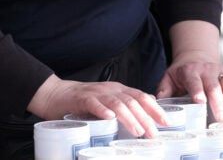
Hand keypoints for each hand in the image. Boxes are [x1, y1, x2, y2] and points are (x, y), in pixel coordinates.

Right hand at [28, 76, 166, 137]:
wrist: (55, 94)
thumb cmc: (82, 101)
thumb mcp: (107, 100)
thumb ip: (124, 104)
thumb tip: (145, 111)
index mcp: (118, 90)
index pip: (141, 96)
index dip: (155, 109)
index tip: (166, 122)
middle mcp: (110, 89)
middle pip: (132, 101)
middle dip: (146, 117)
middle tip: (153, 133)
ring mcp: (96, 93)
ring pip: (117, 103)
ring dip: (129, 117)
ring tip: (137, 130)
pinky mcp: (82, 99)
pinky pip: (94, 104)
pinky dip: (103, 110)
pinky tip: (109, 118)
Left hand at [155, 55, 222, 123]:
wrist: (195, 56)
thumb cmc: (181, 72)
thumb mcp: (168, 78)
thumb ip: (163, 90)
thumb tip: (157, 103)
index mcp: (190, 71)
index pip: (194, 81)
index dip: (198, 90)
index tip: (200, 102)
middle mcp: (207, 70)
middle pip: (214, 86)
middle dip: (218, 103)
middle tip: (221, 120)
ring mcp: (221, 71)